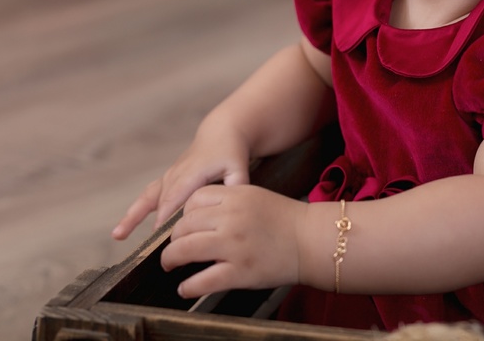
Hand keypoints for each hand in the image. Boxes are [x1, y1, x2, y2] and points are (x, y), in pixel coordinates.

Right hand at [111, 127, 250, 240]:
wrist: (219, 133)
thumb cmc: (230, 152)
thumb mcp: (238, 167)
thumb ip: (237, 186)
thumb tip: (236, 207)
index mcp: (192, 175)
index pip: (176, 200)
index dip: (168, 219)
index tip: (163, 240)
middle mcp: (175, 176)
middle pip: (161, 205)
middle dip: (155, 229)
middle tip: (150, 255)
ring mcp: (168, 178)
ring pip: (148, 200)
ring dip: (132, 218)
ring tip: (117, 235)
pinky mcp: (165, 181)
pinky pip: (146, 197)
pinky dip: (134, 212)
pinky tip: (120, 231)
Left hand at [160, 184, 305, 297]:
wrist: (312, 241)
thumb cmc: (286, 221)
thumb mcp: (255, 197)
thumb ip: (228, 203)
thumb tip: (195, 219)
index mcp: (236, 195)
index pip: (194, 200)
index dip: (184, 215)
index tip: (184, 226)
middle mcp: (232, 217)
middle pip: (184, 224)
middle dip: (174, 239)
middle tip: (174, 248)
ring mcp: (234, 245)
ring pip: (185, 249)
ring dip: (171, 259)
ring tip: (171, 265)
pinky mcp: (239, 271)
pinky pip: (202, 280)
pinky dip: (188, 286)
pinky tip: (185, 288)